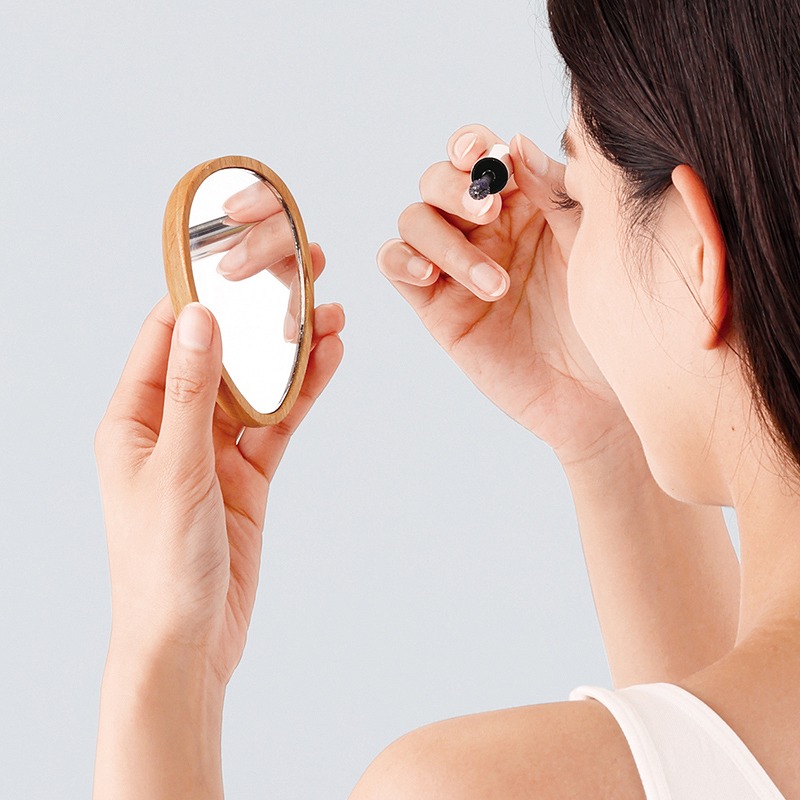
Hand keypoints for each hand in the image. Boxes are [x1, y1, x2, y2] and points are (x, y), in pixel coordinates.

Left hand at [94, 245, 343, 685]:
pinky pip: (277, 425)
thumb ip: (192, 393)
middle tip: (298, 273)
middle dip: (258, 316)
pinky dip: (302, 395)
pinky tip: (327, 360)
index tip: (239, 256)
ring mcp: (213, 452)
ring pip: (256, 387)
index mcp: (134, 420)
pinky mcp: (247, 476)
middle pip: (220, 356)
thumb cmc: (162, 564)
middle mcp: (172, 428)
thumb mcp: (176, 469)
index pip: (166, 337)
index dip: (203, 294)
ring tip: (328, 312)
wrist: (189, 641)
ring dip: (290, 353)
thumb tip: (200, 319)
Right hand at [377, 124, 634, 464]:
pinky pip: (394, 265)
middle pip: (436, 180)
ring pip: (414, 220)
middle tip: (490, 213)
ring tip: (497, 285)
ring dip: (445, 241)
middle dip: (454, 189)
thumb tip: (514, 141)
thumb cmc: (606, 317)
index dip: (472, 146)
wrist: (597, 395)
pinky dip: (402, 260)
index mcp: (522, 202)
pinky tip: (430, 276)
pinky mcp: (435, 307)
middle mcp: (482, 229)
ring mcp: (455, 266)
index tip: (487, 156)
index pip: (478, 155)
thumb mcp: (591, 243)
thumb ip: (556, 191)